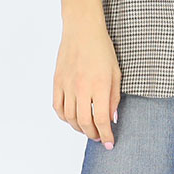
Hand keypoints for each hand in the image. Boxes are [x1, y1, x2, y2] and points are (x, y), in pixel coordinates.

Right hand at [52, 19, 120, 149]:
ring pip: (70, 118)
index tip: (110, 143)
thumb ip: (114, 96)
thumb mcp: (116, 72)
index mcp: (100, 85)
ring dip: (79, 128)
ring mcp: (67, 86)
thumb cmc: (102, 49)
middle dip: (93, 134)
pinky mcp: (57, 82)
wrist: (82, 30)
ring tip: (87, 129)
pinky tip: (72, 119)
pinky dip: (64, 118)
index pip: (102, 119)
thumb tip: (112, 118)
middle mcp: (82, 88)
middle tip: (99, 137)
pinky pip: (58, 107)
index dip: (106, 135)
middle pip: (84, 122)